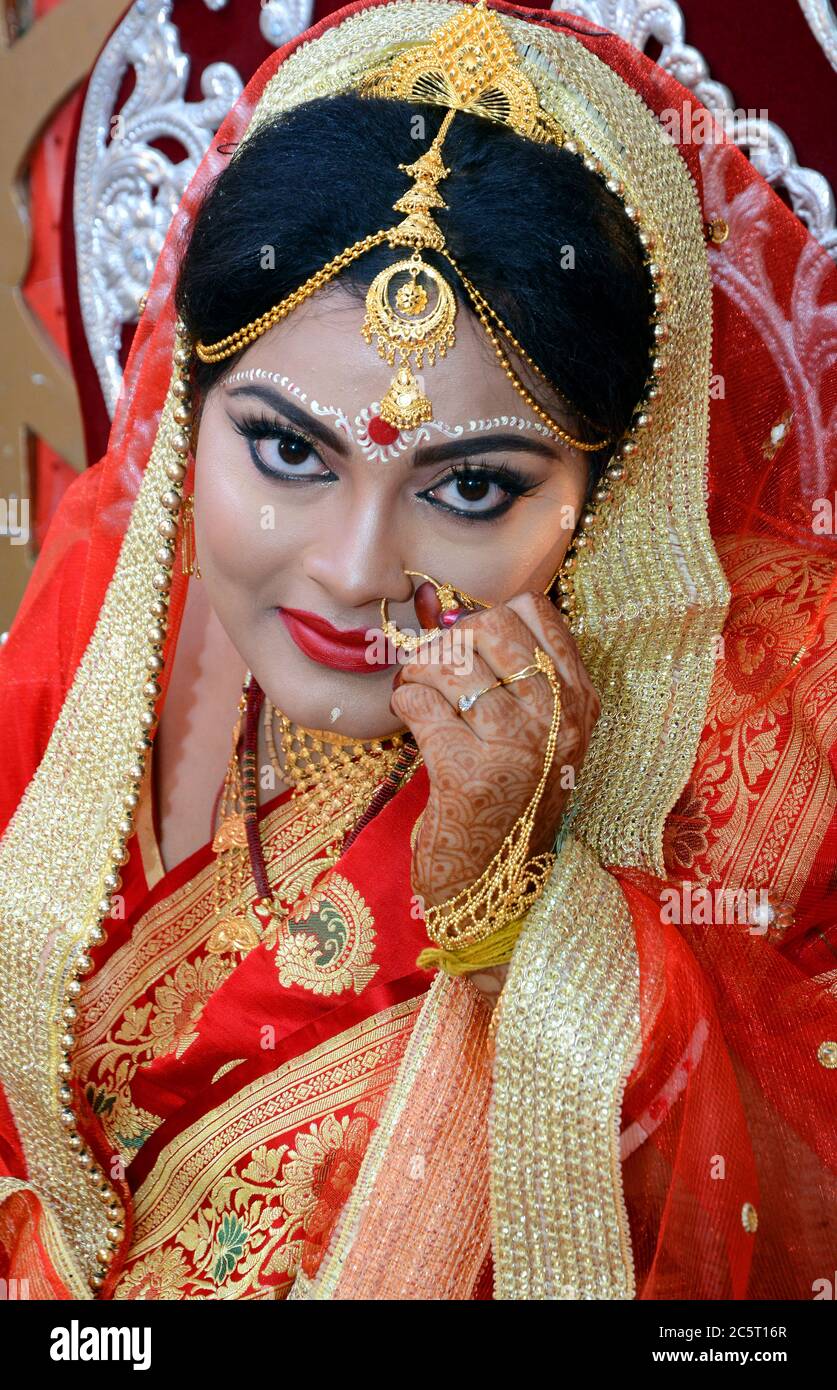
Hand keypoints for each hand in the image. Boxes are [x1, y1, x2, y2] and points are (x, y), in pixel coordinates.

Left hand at [390, 583, 600, 999]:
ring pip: (451, 662)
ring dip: (419, 672)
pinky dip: (404, 703)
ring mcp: (519, 746)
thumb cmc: (510, 805)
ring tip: (419, 694)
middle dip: (448, 641)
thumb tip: (464, 619)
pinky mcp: (471, 774)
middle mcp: (558, 720)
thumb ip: (526, 682)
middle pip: (490, 628)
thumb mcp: (543, 739)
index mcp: (580, 703)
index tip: (470, 647)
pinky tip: (410, 720)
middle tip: (435, 671)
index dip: (490, 618)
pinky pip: (421, 702)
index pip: (537, 613)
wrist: (494, 889)